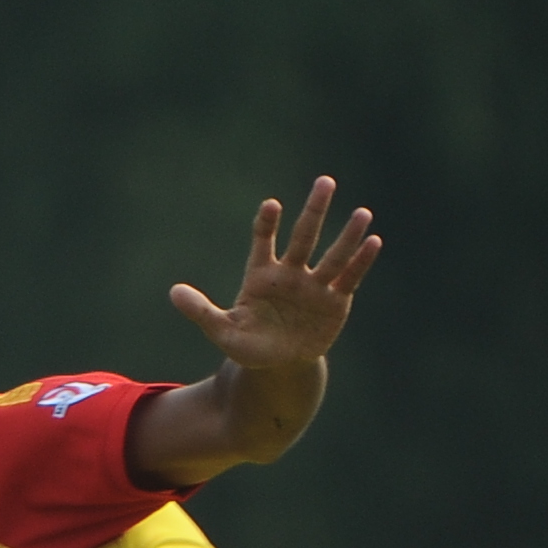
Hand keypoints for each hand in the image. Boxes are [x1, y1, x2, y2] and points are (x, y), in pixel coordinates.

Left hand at [168, 176, 379, 370]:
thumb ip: (200, 311)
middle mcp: (291, 273)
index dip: (267, 224)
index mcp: (262, 274)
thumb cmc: (248, 345)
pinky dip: (361, 262)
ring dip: (347, 235)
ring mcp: (315, 286)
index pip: (263, 241)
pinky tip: (374, 242)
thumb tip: (173, 292)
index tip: (271, 206)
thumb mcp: (222, 331)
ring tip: (362, 212)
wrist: (279, 365)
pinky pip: (349, 278)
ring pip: (333, 255)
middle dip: (315, 210)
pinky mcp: (335, 302)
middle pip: (305, 236)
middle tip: (325, 182)